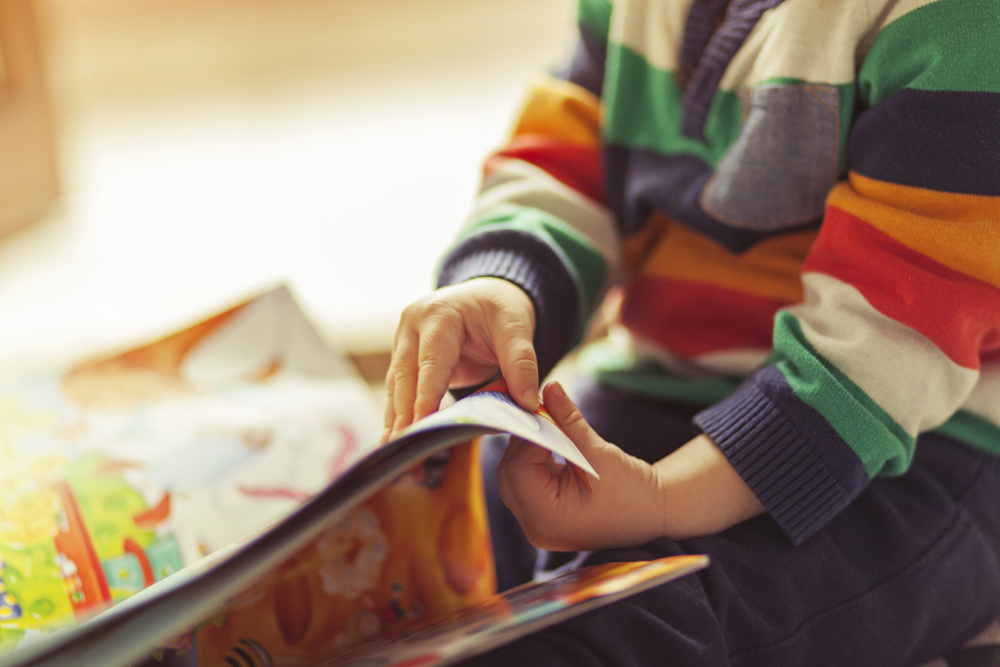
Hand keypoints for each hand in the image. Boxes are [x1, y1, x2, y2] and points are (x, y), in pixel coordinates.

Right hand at [382, 277, 539, 442]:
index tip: (422, 427)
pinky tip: (394, 444)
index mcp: (439, 314)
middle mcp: (412, 326)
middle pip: (406, 377)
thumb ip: (522, 362)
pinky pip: (400, 392)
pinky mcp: (405, 360)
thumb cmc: (501, 309)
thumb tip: (528, 403)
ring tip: (394, 455)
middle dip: (405, 416)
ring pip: (397, 388)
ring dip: (396, 422)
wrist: (487, 297)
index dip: (426, 396)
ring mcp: (403, 343)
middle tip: (403, 451)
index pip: (431, 361)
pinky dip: (399, 417)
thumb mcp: (517, 327)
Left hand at [497, 381, 666, 550]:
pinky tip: (551, 444)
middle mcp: (536, 527)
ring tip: (550, 428)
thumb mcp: (598, 451)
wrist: (654, 514)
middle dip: (524, 441)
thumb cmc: (632, 490)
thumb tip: (548, 386)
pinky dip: (533, 460)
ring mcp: (537, 524)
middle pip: (510, 473)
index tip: (546, 415)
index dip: (529, 438)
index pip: (518, 470)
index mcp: (548, 519)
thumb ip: (568, 420)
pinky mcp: (542, 515)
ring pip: (513, 475)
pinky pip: (524, 482)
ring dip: (528, 449)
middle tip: (543, 415)